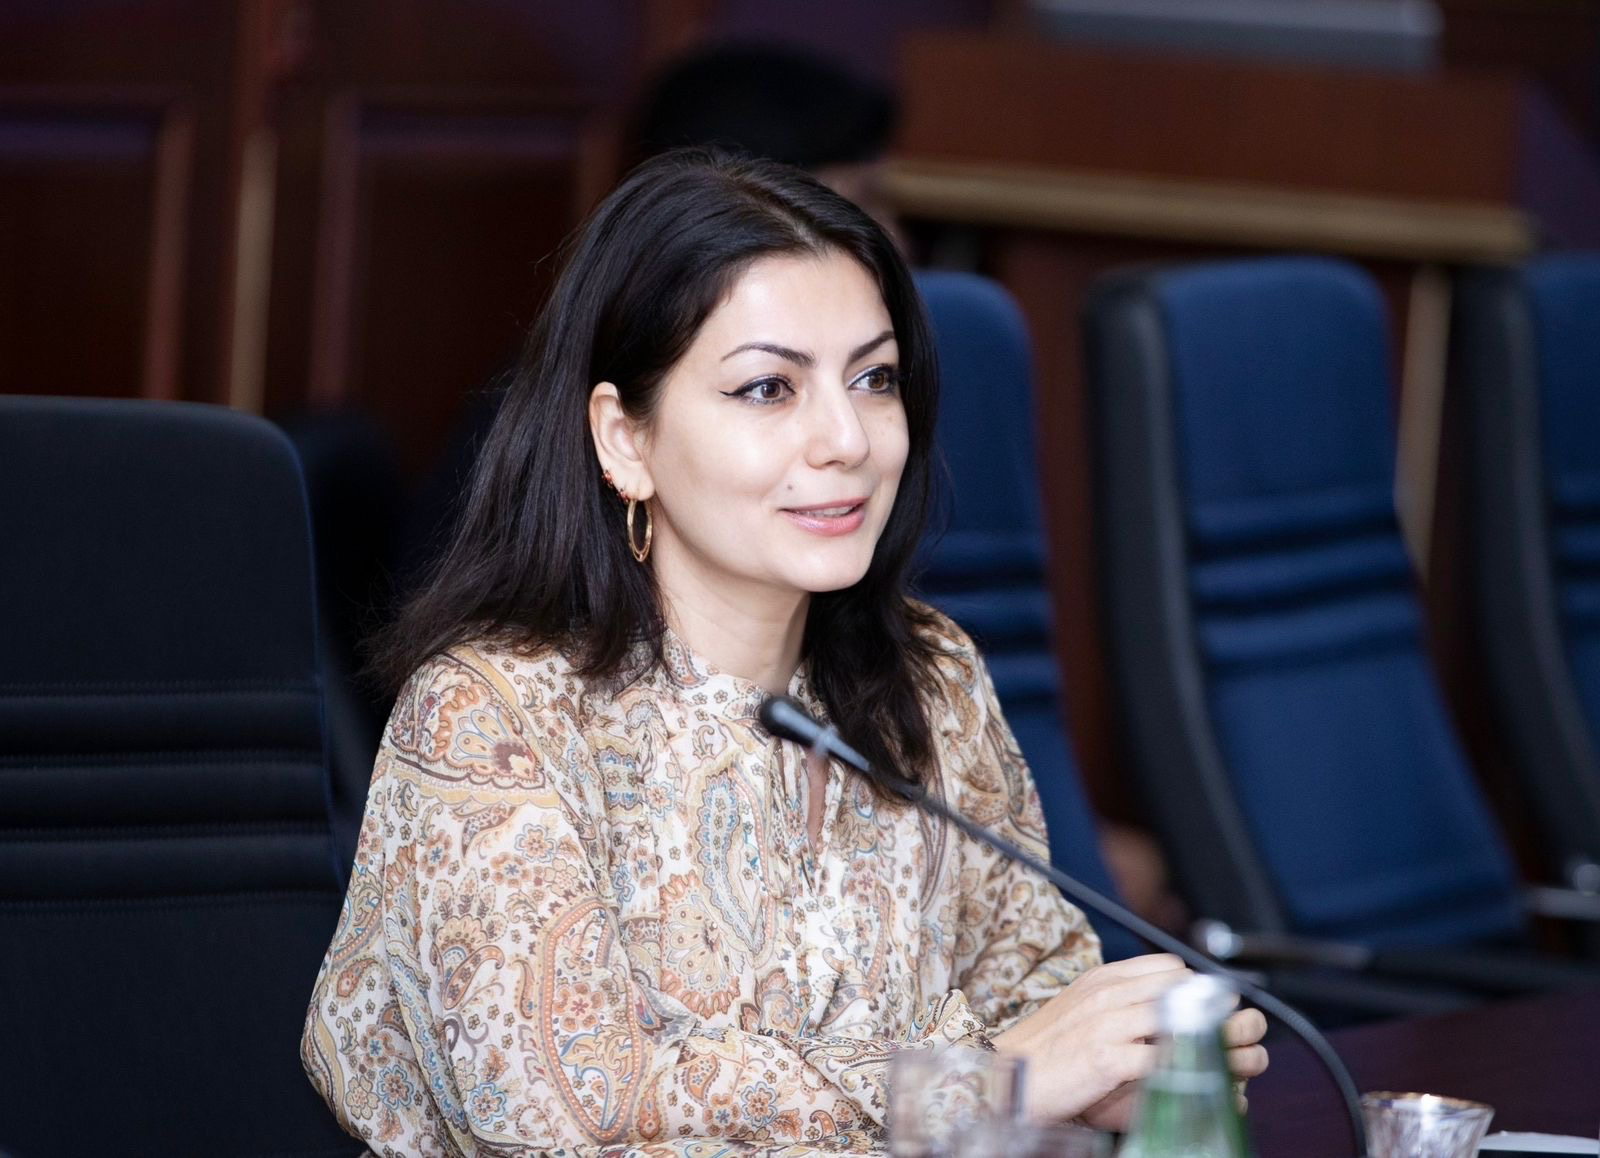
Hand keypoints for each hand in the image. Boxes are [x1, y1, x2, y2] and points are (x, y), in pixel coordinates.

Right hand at [993, 954, 1189, 1123]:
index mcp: (1104, 977)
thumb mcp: (1082, 1005)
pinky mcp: (1107, 1059)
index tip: (1196, 1014)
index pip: (1170, 966)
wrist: (1009, 1075)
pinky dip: (1175, 1069)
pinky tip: (1175, 1079)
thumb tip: (1163, 1004)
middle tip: (1205, 1039)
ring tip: (1196, 1061)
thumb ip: (1120, 998)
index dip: (1188, 991)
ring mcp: (1107, 1024)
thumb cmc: (1047, 1047)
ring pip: (1178, 1019)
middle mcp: (1108, 993)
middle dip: (1201, 1014)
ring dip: (1194, 1041)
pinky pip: (1160, 1058)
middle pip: (1181, 989)